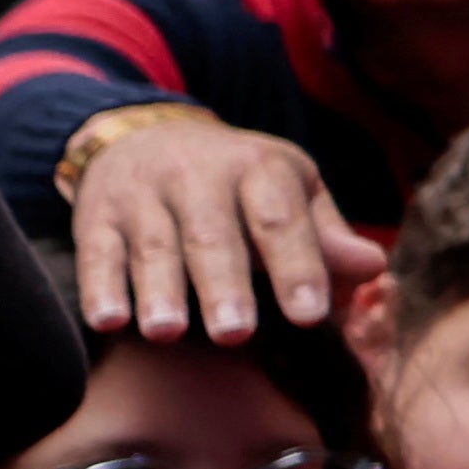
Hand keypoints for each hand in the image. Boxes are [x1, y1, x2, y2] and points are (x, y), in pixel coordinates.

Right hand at [59, 103, 384, 338]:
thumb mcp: (288, 189)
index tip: (310, 315)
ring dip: (158, 290)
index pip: (279, 219)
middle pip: (211, 234)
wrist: (141, 136)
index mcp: (257, 168)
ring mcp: (142, 196)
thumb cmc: (232, 182)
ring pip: (152, 246)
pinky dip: (99, 287)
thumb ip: (325, 234)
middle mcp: (197, 176)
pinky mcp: (96, 216)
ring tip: (166, 332)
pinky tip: (107, 321)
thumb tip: (373, 267)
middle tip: (234, 333)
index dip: (296, 266)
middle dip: (222, 284)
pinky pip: (97, 253)